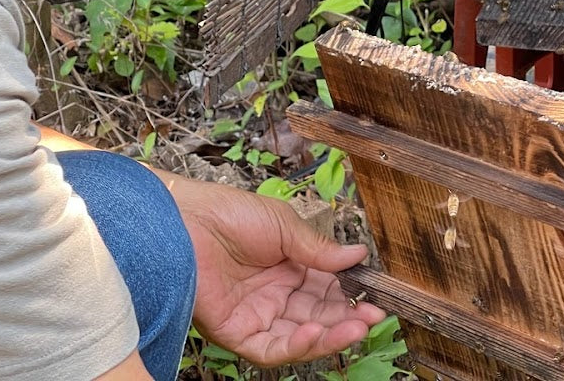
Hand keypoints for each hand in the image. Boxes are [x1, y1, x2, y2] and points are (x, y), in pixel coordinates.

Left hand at [156, 172, 384, 366]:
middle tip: (374, 316)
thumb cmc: (230, 214)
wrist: (186, 221)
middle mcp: (276, 294)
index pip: (328, 288)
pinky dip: (295, 346)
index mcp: (290, 266)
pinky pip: (270, 349)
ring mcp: (256, 315)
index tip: (376, 296)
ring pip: (299, 337)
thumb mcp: (286, 226)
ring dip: (330, 336)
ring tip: (357, 326)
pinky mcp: (235, 332)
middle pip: (319, 315)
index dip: (352, 294)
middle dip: (348, 318)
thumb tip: (359, 255)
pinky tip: (314, 331)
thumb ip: (320, 249)